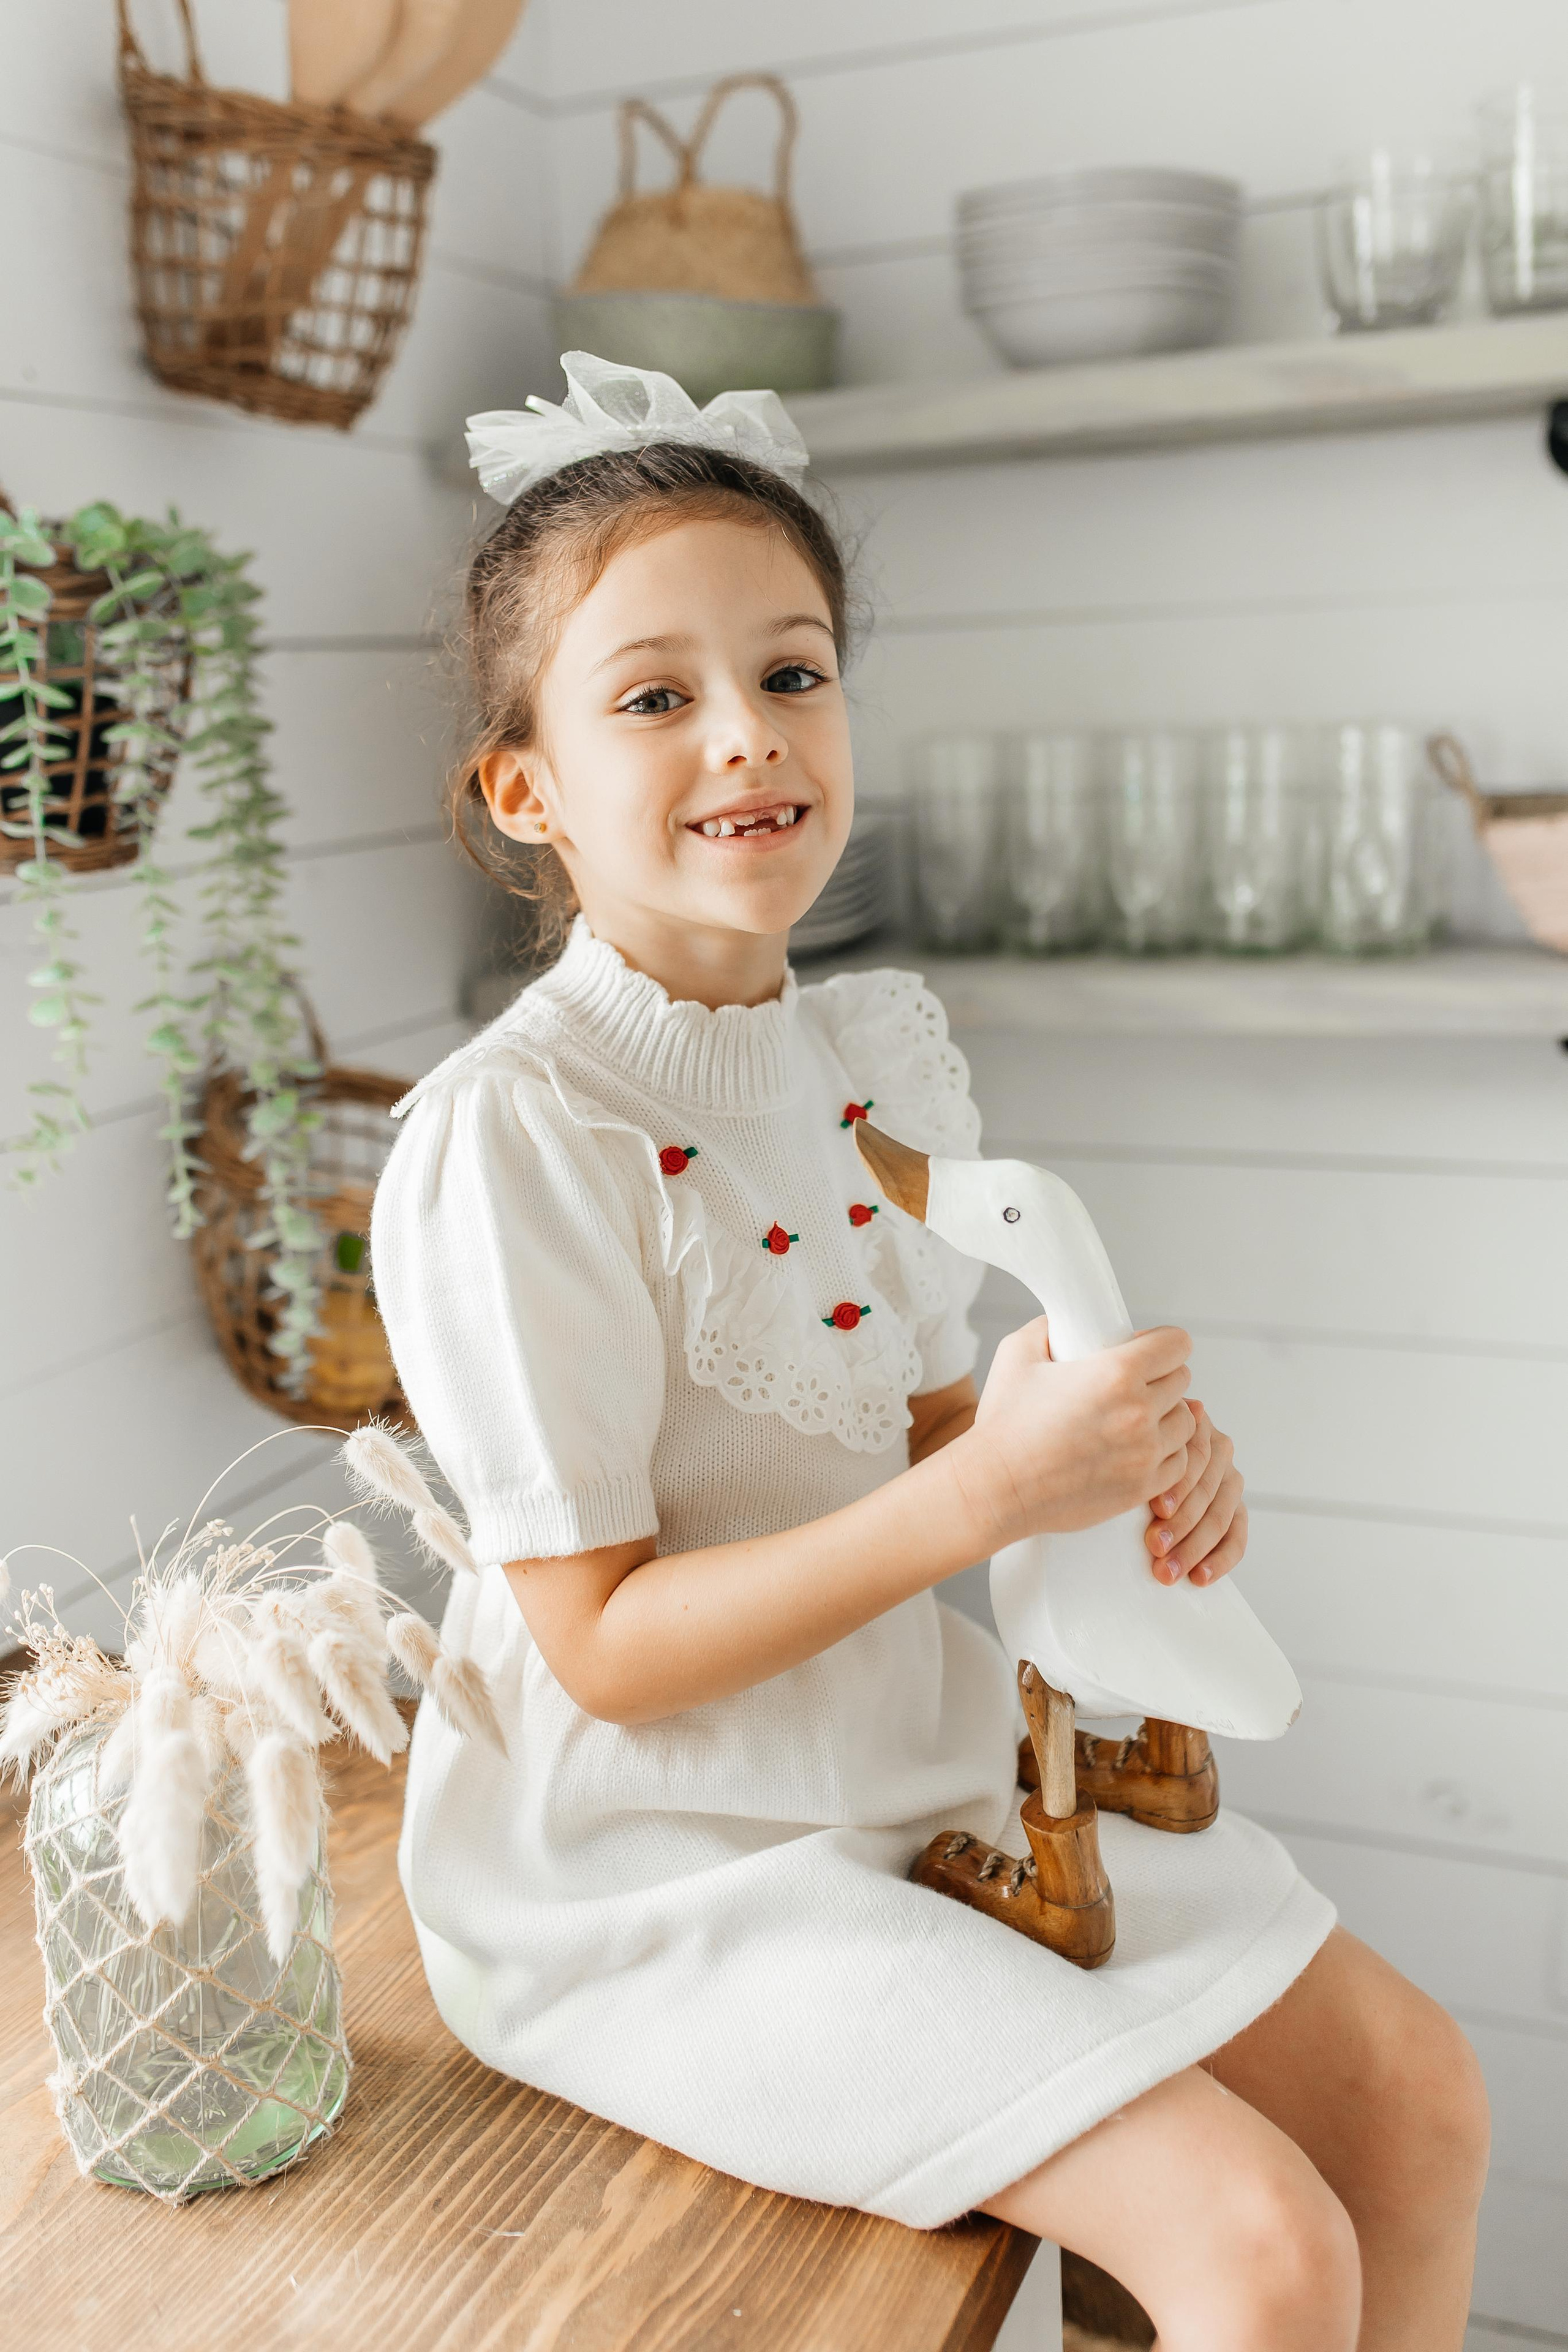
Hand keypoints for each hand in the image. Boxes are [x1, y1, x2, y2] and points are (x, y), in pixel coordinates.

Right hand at [957, 1320, 1195, 1552]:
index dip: (1162, 1344)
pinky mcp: (1142, 1488)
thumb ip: (1049, 1326)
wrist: (995, 1487)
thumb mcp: (1017, 1353)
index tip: (1145, 1351)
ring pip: (1186, 1424)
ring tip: (1138, 1420)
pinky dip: (1165, 1455)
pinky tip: (1139, 1451)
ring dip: (1167, 1418)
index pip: (1178, 1345)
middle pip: (1182, 1382)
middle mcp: (1139, 1412)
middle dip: (1161, 1379)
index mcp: (1116, 1373)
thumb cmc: (1004, 1423)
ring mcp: (1145, 1454)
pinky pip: (1180, 1464)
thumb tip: (1068, 1321)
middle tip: (1133, 1386)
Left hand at [1145, 1402, 1247, 1585]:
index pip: (1196, 1458)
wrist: (1134, 1448)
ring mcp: (1229, 1479)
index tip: (1157, 1509)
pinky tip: (1201, 1576)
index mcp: (1195, 1425)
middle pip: (1205, 1491)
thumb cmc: (1128, 1446)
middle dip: (1181, 1524)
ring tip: (1169, 1571)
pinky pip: (1236, 1535)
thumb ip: (1147, 1442)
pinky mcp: (1235, 1507)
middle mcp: (1219, 1449)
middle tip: (1155, 1547)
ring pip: (1220, 1517)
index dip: (1178, 1485)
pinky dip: (1220, 1559)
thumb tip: (1165, 1436)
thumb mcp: (1135, 1439)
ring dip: (1194, 1548)